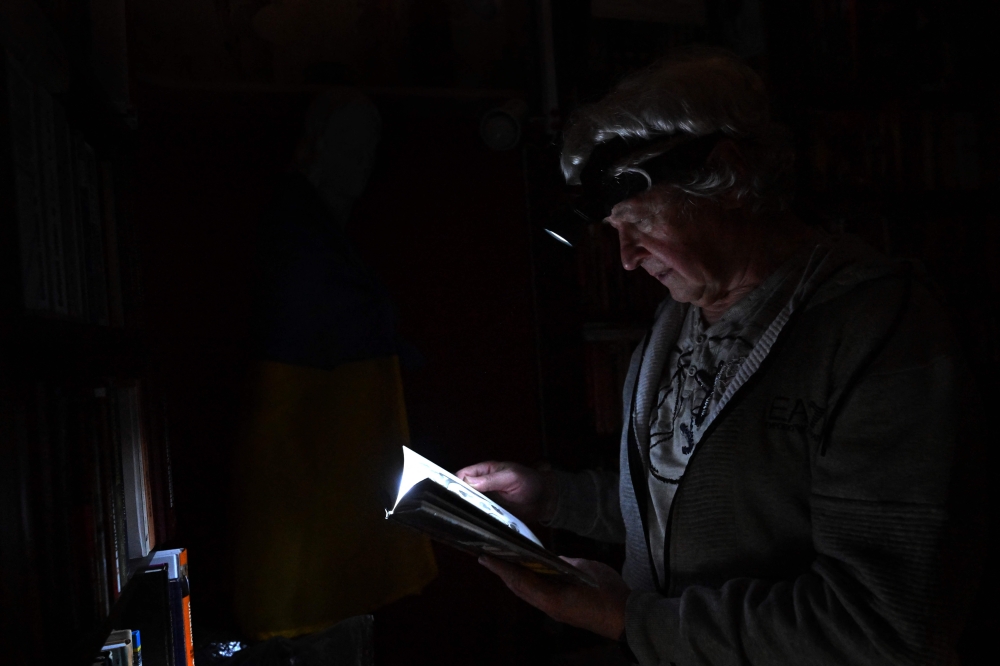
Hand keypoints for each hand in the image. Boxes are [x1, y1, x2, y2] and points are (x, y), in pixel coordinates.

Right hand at [456, 460, 556, 522]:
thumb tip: (467, 481)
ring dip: (464, 511)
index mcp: (484, 472)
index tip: (447, 492)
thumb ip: (491, 479)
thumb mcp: (511, 477)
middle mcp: (481, 486)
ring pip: (468, 506)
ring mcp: (485, 501)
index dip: (453, 482)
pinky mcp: (490, 515)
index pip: (462, 475)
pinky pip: (479, 517)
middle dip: (456, 499)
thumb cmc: (530, 482)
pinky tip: (471, 526)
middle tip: (450, 509)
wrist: (545, 500)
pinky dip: (475, 521)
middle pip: (461, 492)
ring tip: (458, 519)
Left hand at [479, 556, 628, 639]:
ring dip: (515, 578)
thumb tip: (550, 560)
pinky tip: (528, 572)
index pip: (520, 580)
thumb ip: (564, 564)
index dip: (502, 568)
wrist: (626, 619)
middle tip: (489, 555)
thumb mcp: (585, 570)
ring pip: (527, 593)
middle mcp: (548, 606)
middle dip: (504, 572)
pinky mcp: (561, 611)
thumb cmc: (608, 593)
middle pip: (519, 588)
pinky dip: (529, 583)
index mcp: (552, 598)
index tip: (485, 557)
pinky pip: (538, 595)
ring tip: (504, 561)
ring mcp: (554, 610)